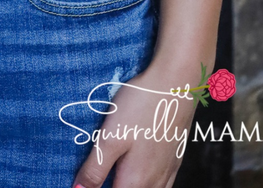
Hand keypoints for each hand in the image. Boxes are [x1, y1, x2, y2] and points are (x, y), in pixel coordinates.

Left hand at [71, 61, 198, 187]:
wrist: (177, 84)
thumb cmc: (141, 107)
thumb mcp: (110, 137)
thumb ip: (95, 169)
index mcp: (135, 181)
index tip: (85, 181)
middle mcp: (154, 183)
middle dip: (113, 185)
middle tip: (97, 174)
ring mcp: (168, 172)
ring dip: (130, 185)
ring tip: (115, 172)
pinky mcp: (175, 159)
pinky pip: (162, 185)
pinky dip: (148, 184)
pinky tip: (141, 172)